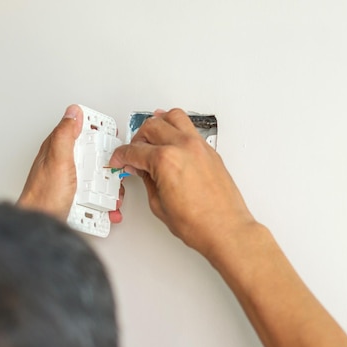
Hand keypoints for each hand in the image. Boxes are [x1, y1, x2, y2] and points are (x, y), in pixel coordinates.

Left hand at [18, 104, 123, 222]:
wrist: (40, 226)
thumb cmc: (43, 197)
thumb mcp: (58, 160)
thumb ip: (66, 135)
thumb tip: (73, 112)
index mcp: (59, 149)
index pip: (81, 130)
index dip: (99, 130)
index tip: (112, 136)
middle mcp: (64, 164)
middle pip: (94, 155)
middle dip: (110, 163)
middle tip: (116, 171)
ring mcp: (71, 182)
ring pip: (98, 177)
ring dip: (110, 187)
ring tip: (111, 194)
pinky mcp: (76, 198)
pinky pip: (96, 197)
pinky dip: (105, 203)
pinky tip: (106, 207)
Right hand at [109, 109, 254, 254]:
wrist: (226, 229)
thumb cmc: (199, 223)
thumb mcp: (159, 205)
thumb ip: (147, 181)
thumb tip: (142, 171)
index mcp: (166, 160)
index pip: (134, 150)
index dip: (121, 156)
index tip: (120, 160)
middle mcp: (183, 147)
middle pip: (151, 126)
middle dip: (137, 138)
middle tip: (134, 152)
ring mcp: (199, 146)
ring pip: (173, 117)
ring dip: (158, 123)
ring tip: (152, 137)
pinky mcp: (210, 151)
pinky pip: (190, 128)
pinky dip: (177, 128)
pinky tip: (172, 136)